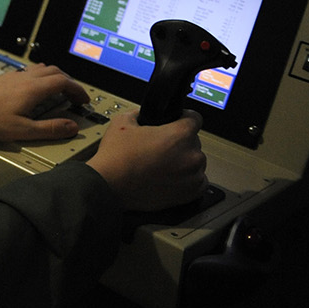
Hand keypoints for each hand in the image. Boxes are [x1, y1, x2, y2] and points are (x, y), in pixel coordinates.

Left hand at [0, 63, 90, 141]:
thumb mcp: (22, 130)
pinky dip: (42, 77)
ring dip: (56, 77)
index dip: (78, 90)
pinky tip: (38, 90)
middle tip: (76, 97)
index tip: (84, 101)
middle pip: (55, 71)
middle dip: (70, 82)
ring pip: (43, 69)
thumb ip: (50, 129)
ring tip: (61, 92)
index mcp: (32, 89)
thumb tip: (71, 127)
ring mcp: (14, 76)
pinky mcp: (6, 78)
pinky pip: (30, 71)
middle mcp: (25, 78)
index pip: (64, 81)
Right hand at [87, 110, 206, 210]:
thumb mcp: (122, 122)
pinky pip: (198, 181)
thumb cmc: (117, 158)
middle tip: (160, 148)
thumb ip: (139, 114)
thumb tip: (143, 115)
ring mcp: (193, 176)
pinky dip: (187, 179)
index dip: (183, 118)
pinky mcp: (191, 193)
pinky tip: (170, 177)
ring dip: (184, 161)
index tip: (178, 122)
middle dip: (180, 142)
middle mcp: (192, 155)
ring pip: (196, 162)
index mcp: (179, 135)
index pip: (195, 118)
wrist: (110, 186)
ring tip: (163, 165)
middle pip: (194, 141)